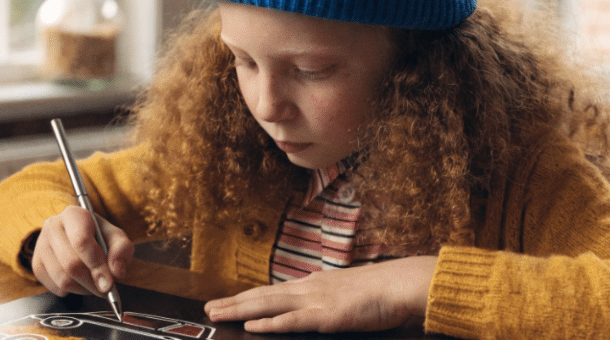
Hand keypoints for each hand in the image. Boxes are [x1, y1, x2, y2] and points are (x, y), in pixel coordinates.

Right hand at [32, 205, 133, 297]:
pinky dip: (71, 291)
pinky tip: (79, 281)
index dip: (96, 266)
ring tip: (94, 283)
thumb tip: (116, 272)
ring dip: (83, 289)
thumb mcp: (116, 237)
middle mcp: (52, 226)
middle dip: (92, 282)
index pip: (81, 241)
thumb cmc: (99, 236)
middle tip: (106, 289)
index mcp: (74, 214)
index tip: (108, 285)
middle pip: (71, 264)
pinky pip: (54, 287)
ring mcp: (41, 245)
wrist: (78, 236)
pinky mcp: (37, 264)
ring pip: (62, 279)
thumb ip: (121, 250)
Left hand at [204, 256, 436, 332]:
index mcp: (314, 284)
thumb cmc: (382, 291)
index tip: (227, 300)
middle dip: (234, 302)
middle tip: (208, 307)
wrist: (401, 283)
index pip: (273, 290)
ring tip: (217, 313)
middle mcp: (309, 288)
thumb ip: (330, 300)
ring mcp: (316, 301)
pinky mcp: (326, 316)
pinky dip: (270, 323)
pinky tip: (253, 325)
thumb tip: (319, 308)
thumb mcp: (349, 293)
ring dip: (240, 309)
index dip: (248, 296)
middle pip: (263, 295)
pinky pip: (292, 321)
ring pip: (269, 305)